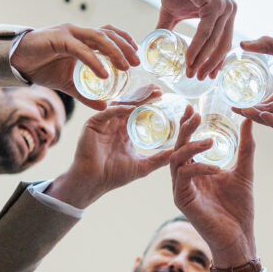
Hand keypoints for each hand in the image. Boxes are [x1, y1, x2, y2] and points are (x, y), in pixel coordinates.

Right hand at [11, 23, 139, 110]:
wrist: (17, 62)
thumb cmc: (42, 67)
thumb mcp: (69, 83)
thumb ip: (86, 93)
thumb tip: (104, 107)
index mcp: (83, 38)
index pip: (110, 33)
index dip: (126, 41)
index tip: (137, 56)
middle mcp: (78, 32)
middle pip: (109, 34)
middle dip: (125, 47)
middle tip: (137, 63)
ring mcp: (69, 33)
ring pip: (98, 38)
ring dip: (114, 52)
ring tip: (125, 67)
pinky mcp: (58, 39)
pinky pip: (81, 49)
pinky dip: (94, 61)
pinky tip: (103, 73)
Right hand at [46, 88, 172, 207]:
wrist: (93, 182)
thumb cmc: (114, 175)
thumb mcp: (143, 166)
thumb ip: (160, 158)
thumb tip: (179, 154)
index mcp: (124, 131)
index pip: (138, 112)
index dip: (149, 102)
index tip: (162, 95)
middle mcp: (114, 124)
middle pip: (130, 104)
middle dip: (144, 96)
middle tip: (158, 89)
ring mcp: (103, 123)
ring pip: (120, 105)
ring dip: (134, 98)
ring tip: (148, 93)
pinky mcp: (92, 124)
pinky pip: (106, 113)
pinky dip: (118, 110)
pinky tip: (131, 109)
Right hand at [158, 0, 235, 79]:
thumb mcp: (173, 11)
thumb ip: (169, 29)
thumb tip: (153, 44)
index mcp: (225, 13)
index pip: (224, 42)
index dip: (216, 60)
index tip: (207, 76)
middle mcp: (229, 11)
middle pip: (223, 45)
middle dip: (210, 65)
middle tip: (197, 79)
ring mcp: (225, 7)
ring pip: (215, 41)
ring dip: (202, 60)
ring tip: (190, 72)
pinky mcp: (215, 4)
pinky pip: (206, 32)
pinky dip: (197, 47)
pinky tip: (188, 59)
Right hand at [169, 109, 255, 269]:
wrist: (239, 236)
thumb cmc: (239, 208)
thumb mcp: (244, 171)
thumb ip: (245, 147)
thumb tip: (248, 121)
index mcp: (196, 171)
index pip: (186, 143)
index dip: (186, 125)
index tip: (191, 108)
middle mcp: (185, 178)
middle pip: (177, 147)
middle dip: (184, 130)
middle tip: (195, 115)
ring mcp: (181, 189)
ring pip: (176, 160)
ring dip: (191, 147)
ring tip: (210, 141)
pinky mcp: (182, 201)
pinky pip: (183, 178)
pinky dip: (199, 168)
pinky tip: (216, 168)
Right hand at [233, 38, 272, 132]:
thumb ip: (265, 45)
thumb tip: (243, 43)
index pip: (267, 103)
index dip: (251, 106)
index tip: (235, 105)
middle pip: (269, 114)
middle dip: (253, 113)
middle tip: (237, 110)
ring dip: (262, 118)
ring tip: (247, 112)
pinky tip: (265, 115)